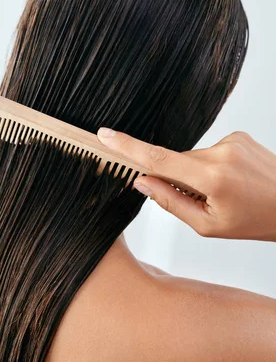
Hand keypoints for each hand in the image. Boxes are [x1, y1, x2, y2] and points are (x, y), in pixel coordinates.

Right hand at [97, 128, 275, 240]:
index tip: (106, 136)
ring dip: (197, 174)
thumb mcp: (209, 226)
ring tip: (225, 192)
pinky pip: (209, 151)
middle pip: (176, 162)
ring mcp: (232, 140)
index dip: (128, 148)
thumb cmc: (256, 220)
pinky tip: (232, 180)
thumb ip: (171, 203)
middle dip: (178, 179)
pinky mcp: (238, 135)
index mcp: (213, 178)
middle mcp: (221, 152)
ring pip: (192, 157)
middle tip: (204, 201)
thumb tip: (142, 182)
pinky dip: (211, 166)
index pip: (159, 159)